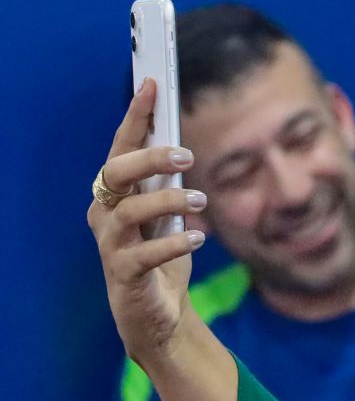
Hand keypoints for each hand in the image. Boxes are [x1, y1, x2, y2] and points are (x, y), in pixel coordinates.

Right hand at [86, 78, 205, 366]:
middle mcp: (106, 214)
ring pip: (129, 211)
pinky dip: (173, 243)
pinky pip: (145, 254)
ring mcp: (112, 245)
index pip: (122, 147)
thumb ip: (169, 184)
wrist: (159, 315)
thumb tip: (184, 146)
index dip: (135, 116)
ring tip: (201, 201)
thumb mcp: (167, 216)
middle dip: (149, 157)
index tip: (153, 85)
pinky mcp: (125, 275)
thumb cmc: (162, 257)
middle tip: (187, 155)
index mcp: (116, 194)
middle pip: (115, 172)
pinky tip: (198, 238)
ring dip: (168, 200)